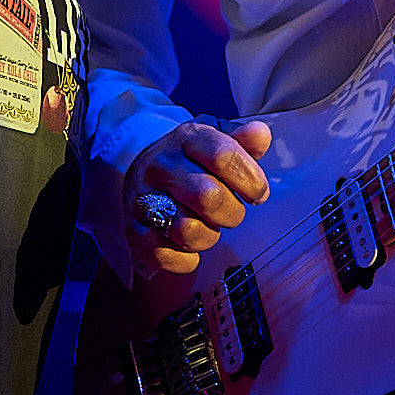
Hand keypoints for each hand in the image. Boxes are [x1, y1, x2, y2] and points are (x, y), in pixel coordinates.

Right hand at [123, 119, 271, 278]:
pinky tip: (190, 247)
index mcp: (188, 138)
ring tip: (208, 225)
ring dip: (209, 236)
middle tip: (232, 210)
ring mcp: (144, 197)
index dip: (251, 180)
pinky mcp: (133, 227)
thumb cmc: (192, 157)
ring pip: (187, 230)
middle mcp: (162, 166)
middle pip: (209, 197)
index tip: (258, 192)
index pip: (224, 156)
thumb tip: (260, 134)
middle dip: (232, 212)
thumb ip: (244, 140)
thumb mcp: (218, 137)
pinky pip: (162, 255)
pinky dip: (185, 259)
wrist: (145, 165)